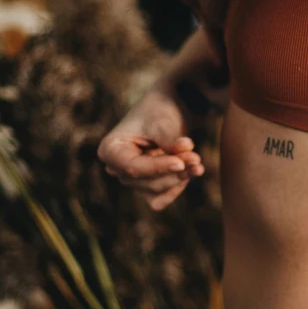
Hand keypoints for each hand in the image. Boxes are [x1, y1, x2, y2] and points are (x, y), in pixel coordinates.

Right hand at [97, 88, 204, 210]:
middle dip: (174, 171)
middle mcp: (116, 169)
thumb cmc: (160, 111)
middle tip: (196, 157)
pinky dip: (177, 187)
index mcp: (110, 150)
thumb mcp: (163, 122)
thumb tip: (185, 162)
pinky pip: (161, 199)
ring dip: (180, 178)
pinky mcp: (146, 187)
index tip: (182, 163)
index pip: (133, 167)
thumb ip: (171, 144)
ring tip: (197, 161)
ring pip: (157, 192)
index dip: (159, 167)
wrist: (169, 109)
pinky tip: (192, 171)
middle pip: (146, 182)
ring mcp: (131, 180)